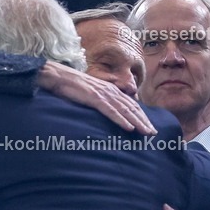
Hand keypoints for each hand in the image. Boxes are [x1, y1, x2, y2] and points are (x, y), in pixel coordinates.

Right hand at [37, 62, 155, 134]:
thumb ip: (101, 102)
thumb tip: (108, 112)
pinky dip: (121, 119)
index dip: (141, 116)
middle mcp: (111, 91)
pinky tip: (129, 128)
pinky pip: (110, 111)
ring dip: (137, 122)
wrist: (56, 76)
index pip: (131, 105)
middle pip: (132, 108)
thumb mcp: (90, 95)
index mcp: (111, 90)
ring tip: (146, 133)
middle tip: (153, 133)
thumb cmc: (71, 87)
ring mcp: (103, 94)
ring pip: (125, 110)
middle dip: (144, 121)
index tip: (149, 127)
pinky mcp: (94, 98)